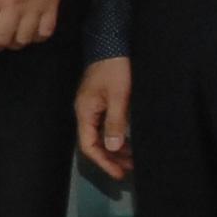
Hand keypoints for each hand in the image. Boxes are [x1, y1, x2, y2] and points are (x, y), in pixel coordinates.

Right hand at [74, 56, 133, 181]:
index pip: (89, 145)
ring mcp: (92, 107)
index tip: (120, 173)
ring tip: (132, 159)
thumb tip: (113, 148)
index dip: (104, 162)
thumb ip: (115, 122)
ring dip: (114, 149)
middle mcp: (85, 112)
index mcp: (85, 112)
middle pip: (93, 143)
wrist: (111, 43)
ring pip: (100, 135)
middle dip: (110, 158)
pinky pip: (105, 126)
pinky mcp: (100, 102)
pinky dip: (115, 137)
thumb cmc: (115, 69)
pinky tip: (127, 142)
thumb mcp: (118, 96)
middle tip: (129, 169)